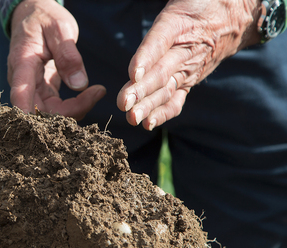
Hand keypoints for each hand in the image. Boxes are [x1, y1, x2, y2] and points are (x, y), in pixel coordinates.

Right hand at [8, 0, 105, 120]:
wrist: (34, 14)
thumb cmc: (44, 18)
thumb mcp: (60, 28)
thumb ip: (68, 55)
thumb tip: (79, 86)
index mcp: (22, 64)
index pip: (20, 96)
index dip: (32, 116)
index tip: (56, 124)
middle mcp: (23, 81)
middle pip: (40, 111)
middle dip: (69, 111)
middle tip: (97, 93)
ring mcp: (32, 88)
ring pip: (50, 113)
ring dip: (75, 109)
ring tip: (98, 92)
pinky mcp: (42, 90)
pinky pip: (57, 107)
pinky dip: (75, 105)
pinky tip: (92, 94)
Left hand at [117, 0, 261, 129]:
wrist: (235, 16)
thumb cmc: (200, 4)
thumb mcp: (181, 0)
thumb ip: (162, 17)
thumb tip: (144, 13)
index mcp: (178, 24)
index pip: (159, 42)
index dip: (145, 59)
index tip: (132, 75)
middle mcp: (184, 51)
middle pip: (161, 72)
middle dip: (141, 90)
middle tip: (123, 103)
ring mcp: (188, 69)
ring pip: (166, 89)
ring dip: (148, 105)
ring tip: (132, 118)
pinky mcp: (188, 81)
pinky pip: (176, 99)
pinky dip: (164, 112)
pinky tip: (149, 124)